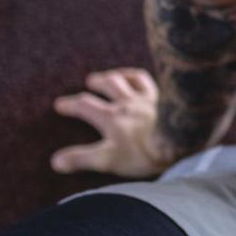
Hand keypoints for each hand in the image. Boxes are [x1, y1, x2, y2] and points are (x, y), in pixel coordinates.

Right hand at [51, 68, 177, 178]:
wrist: (179, 140)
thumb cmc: (144, 152)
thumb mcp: (108, 159)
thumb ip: (82, 158)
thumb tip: (56, 161)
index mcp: (111, 117)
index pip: (85, 106)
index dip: (71, 105)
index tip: (60, 104)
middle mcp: (128, 102)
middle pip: (108, 85)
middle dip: (97, 83)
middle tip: (90, 81)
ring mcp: (149, 98)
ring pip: (130, 79)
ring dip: (119, 75)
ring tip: (115, 75)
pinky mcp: (167, 99)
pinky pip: (153, 82)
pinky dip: (144, 77)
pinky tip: (144, 79)